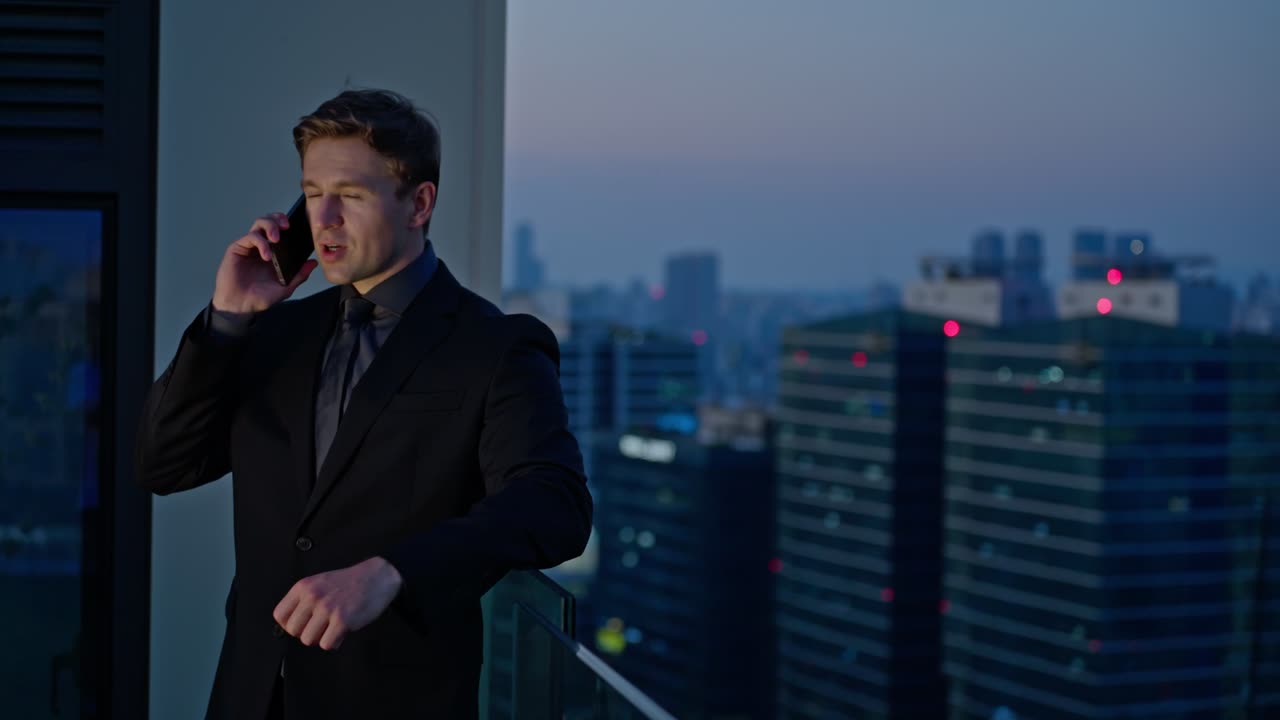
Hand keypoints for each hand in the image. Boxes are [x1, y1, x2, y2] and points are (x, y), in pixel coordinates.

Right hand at [212, 212, 318, 313]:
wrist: (240, 306)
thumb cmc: (260, 297)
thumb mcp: (285, 287)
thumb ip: (300, 275)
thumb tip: (313, 263)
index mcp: (274, 253)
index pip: (281, 230)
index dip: (289, 224)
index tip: (300, 227)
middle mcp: (262, 246)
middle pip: (269, 221)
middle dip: (279, 218)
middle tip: (287, 226)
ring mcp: (249, 246)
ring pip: (259, 224)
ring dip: (270, 226)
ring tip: (276, 238)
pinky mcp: (238, 248)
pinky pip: (250, 237)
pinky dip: (261, 243)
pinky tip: (267, 255)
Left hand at [272, 556, 403, 650]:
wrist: (377, 576)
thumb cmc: (349, 582)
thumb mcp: (320, 583)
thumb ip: (304, 600)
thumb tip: (293, 627)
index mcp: (303, 587)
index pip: (280, 615)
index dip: (290, 625)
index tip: (302, 625)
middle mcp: (312, 596)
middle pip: (293, 631)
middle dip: (306, 633)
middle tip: (321, 627)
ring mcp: (327, 608)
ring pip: (308, 640)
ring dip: (321, 638)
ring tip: (332, 628)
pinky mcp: (342, 620)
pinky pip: (326, 644)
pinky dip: (334, 642)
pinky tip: (342, 631)